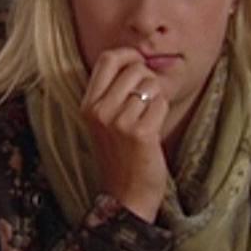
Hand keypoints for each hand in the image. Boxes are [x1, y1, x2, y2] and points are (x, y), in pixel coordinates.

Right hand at [82, 48, 169, 221]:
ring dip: (156, 98)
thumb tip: (136, 59)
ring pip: (151, 84)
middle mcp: (100, 111)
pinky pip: (161, 103)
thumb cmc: (120, 156)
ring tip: (147, 119)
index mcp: (88, 105)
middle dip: (147, 80)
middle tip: (145, 102)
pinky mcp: (141, 133)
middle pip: (134, 68)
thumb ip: (112, 91)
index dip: (128, 54)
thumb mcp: (104, 121)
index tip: (138, 63)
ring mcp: (119, 122)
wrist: (126, 196)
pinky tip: (154, 130)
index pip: (107, 59)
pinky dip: (162, 112)